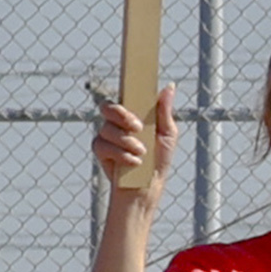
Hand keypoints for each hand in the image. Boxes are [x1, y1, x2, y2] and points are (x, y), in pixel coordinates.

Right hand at [89, 82, 171, 203]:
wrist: (148, 185)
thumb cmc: (158, 158)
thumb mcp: (168, 133)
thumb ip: (164, 111)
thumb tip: (169, 86)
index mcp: (133, 114)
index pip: (124, 96)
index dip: (124, 90)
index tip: (133, 92)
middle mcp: (117, 122)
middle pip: (107, 108)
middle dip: (122, 116)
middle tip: (138, 128)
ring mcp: (107, 136)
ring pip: (107, 129)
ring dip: (126, 141)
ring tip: (142, 152)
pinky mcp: (101, 151)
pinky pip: (103, 146)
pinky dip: (121, 155)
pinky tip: (133, 162)